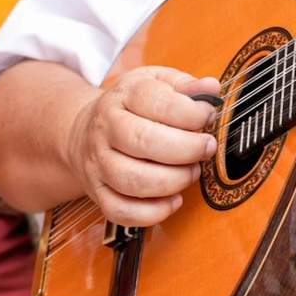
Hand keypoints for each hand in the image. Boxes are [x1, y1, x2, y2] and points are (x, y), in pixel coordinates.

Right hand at [66, 67, 219, 227]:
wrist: (83, 131)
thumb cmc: (129, 107)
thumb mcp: (156, 82)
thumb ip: (186, 85)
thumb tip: (211, 87)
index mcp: (122, 96)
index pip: (156, 103)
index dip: (190, 113)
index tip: (207, 117)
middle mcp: (105, 129)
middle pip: (144, 142)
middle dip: (186, 149)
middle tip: (206, 148)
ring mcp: (98, 163)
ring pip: (134, 181)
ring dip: (174, 181)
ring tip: (191, 172)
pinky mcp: (97, 193)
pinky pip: (122, 211)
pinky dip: (153, 212)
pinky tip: (174, 199)